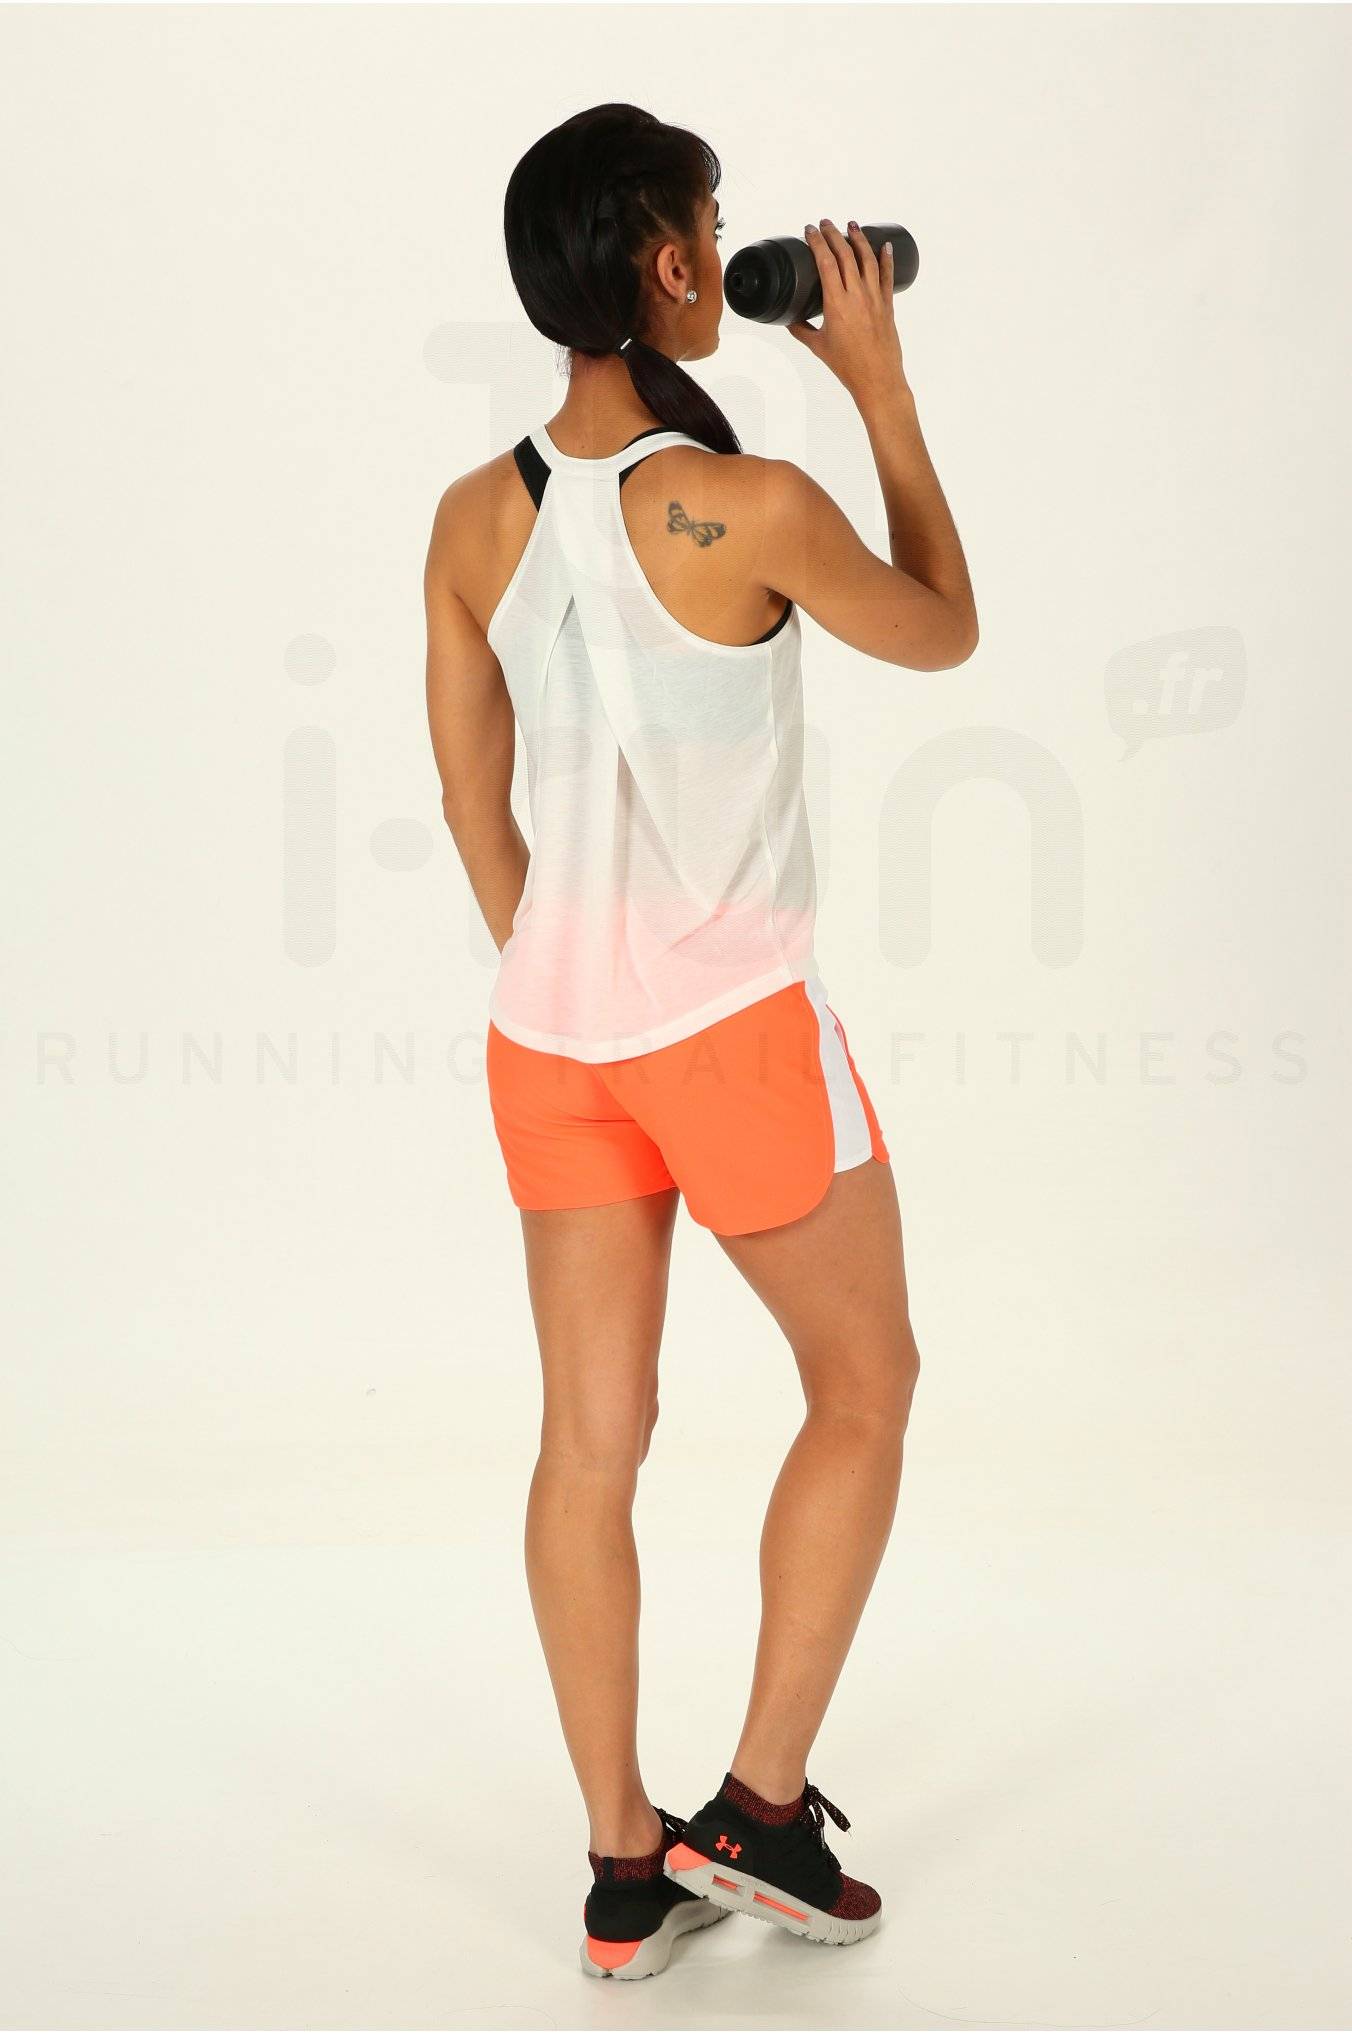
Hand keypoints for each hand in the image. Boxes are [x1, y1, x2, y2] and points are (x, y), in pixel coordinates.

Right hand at [789, 219, 908, 410]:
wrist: (877, 378)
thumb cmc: (848, 366)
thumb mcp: (818, 347)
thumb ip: (802, 330)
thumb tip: (789, 319)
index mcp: (836, 304)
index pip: (826, 262)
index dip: (817, 242)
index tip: (809, 231)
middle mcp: (857, 296)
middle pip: (846, 254)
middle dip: (834, 234)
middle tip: (825, 223)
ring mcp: (874, 298)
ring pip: (867, 259)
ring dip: (859, 238)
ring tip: (851, 224)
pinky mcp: (887, 304)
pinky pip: (887, 275)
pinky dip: (886, 258)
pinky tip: (884, 245)